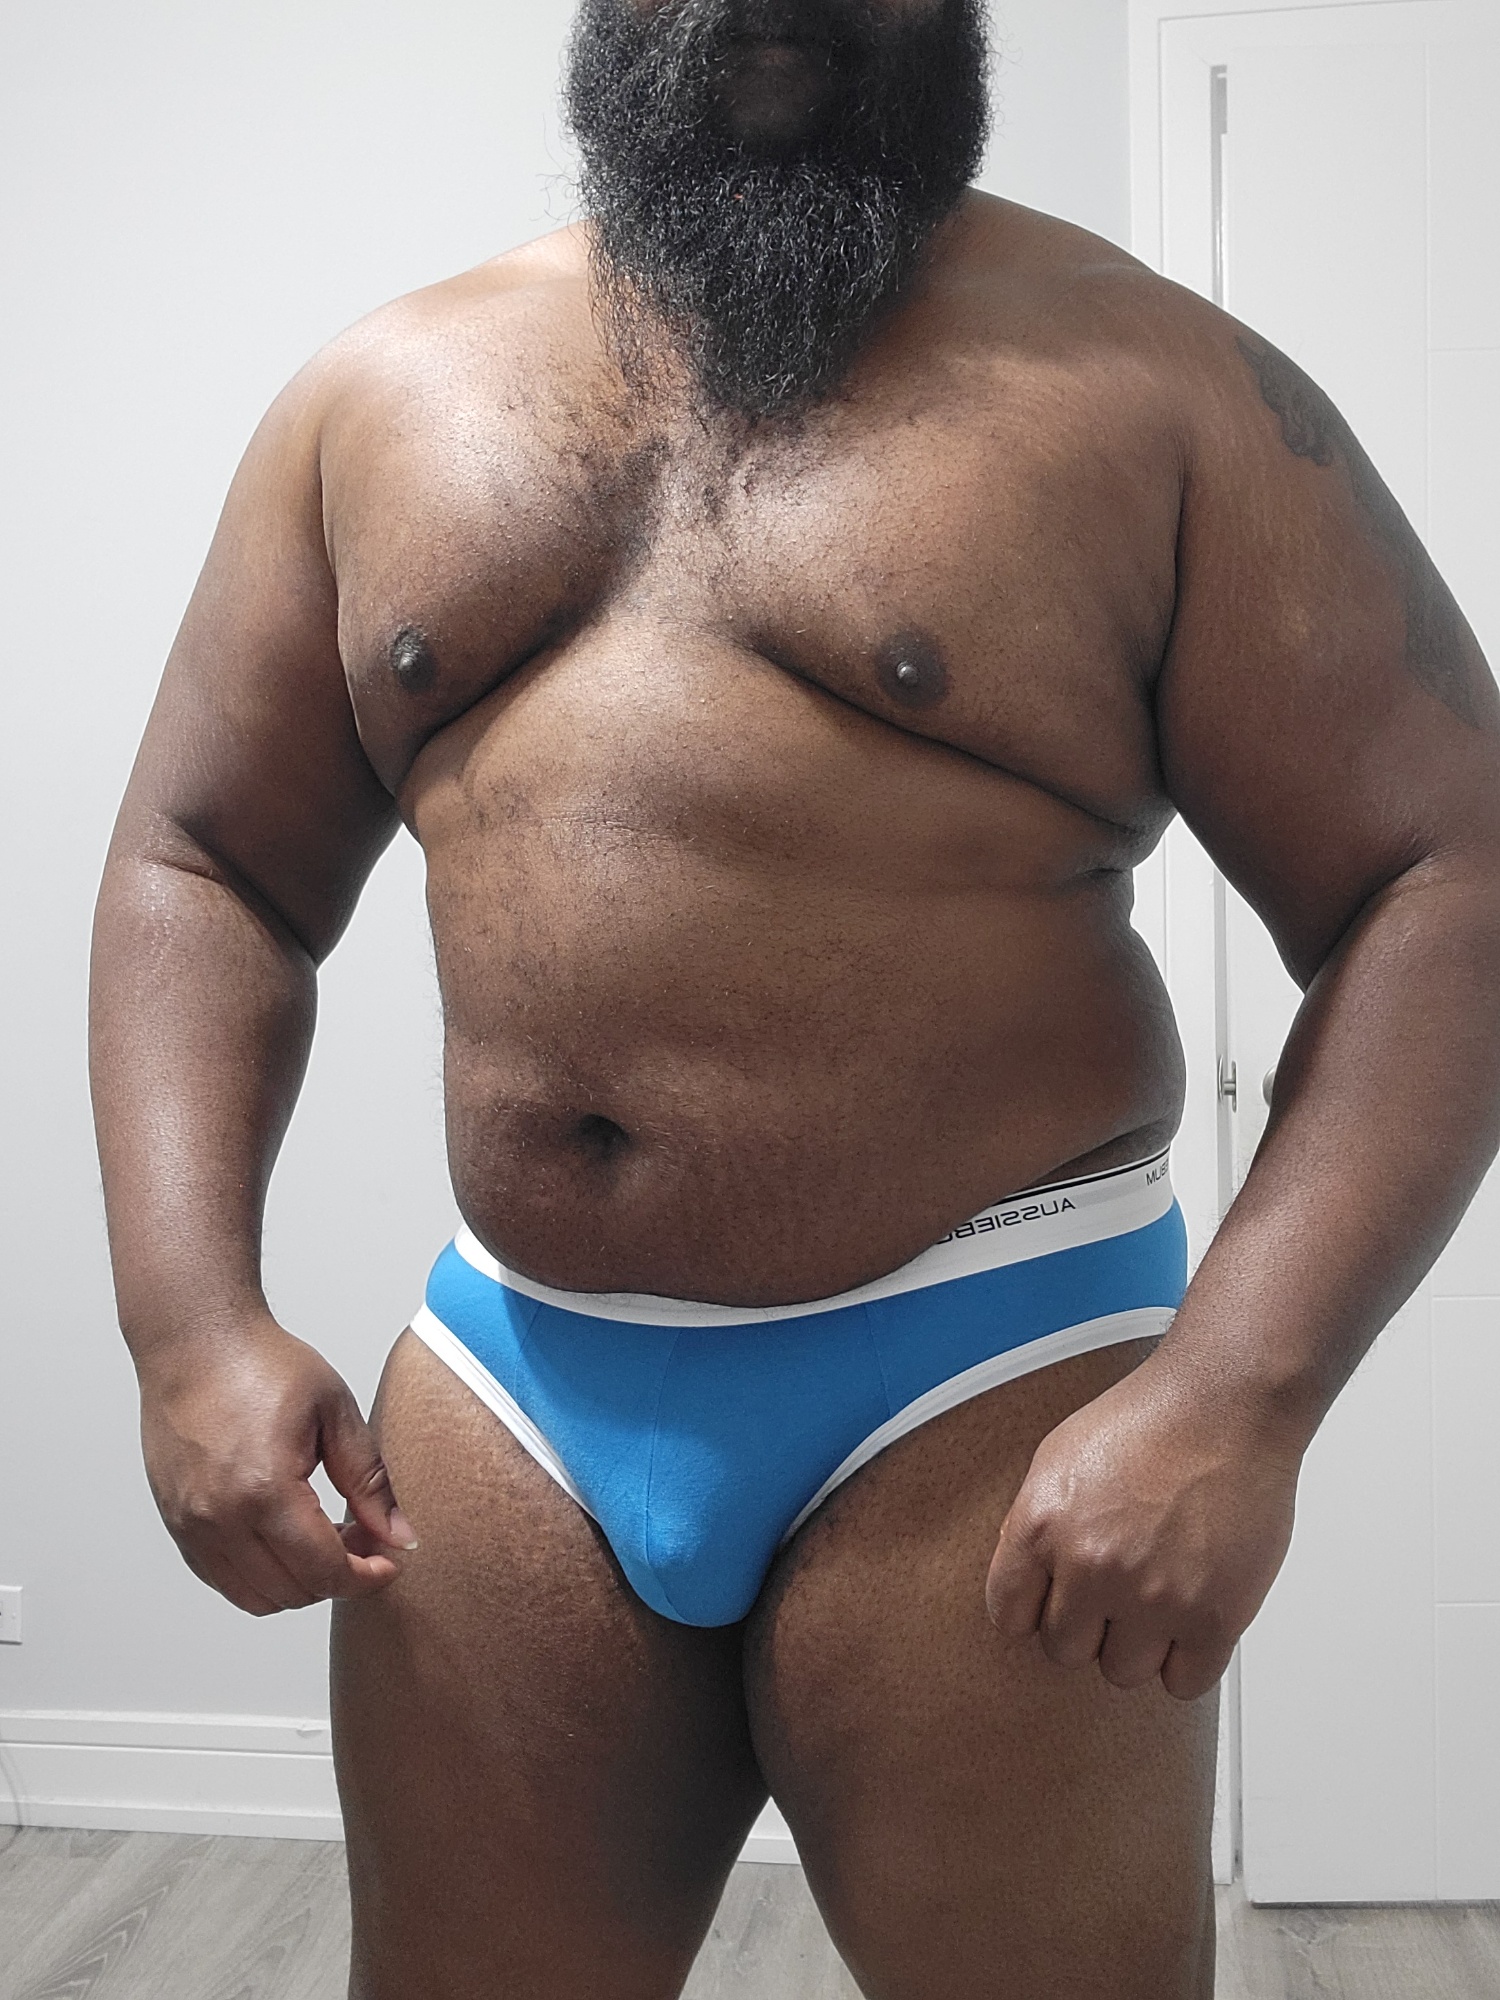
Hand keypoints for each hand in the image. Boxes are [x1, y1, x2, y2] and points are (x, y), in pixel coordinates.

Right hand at [138, 1317, 416, 1615]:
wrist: (196, 1344)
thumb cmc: (260, 1364)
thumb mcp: (335, 1412)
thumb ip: (370, 1481)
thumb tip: (398, 1535)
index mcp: (266, 1489)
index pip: (325, 1570)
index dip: (367, 1577)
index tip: (389, 1561)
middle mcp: (220, 1518)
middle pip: (294, 1592)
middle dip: (340, 1576)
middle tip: (364, 1538)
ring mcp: (192, 1526)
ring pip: (257, 1598)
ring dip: (301, 1583)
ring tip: (325, 1537)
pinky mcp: (177, 1525)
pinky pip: (224, 1580)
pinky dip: (262, 1577)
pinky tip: (286, 1539)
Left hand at [985, 1351, 1299, 1699]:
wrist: (1226, 1406)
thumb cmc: (1150, 1420)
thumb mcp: (1057, 1458)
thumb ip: (1034, 1526)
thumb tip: (1025, 1584)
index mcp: (1041, 1526)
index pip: (1009, 1617)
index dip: (1034, 1609)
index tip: (1053, 1602)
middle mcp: (1091, 1566)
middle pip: (1065, 1650)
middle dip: (1087, 1623)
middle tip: (1114, 1589)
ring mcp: (1153, 1597)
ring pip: (1122, 1672)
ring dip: (1137, 1644)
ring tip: (1156, 1597)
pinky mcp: (1213, 1617)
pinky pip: (1183, 1684)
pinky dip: (1186, 1660)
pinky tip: (1189, 1618)